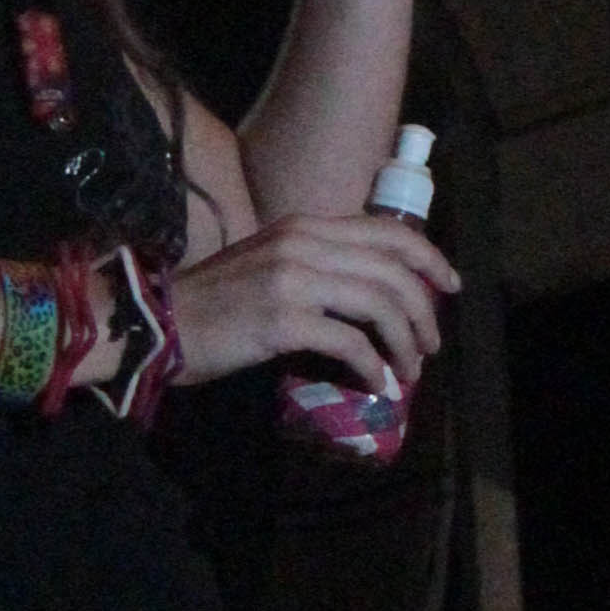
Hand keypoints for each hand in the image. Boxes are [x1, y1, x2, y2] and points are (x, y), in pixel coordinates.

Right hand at [167, 211, 456, 399]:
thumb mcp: (269, 263)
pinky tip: (377, 385)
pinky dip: (374, 367)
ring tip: (410, 369)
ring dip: (405, 341)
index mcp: (304, 225)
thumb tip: (368, 294)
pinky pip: (351, 343)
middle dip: (423, 310)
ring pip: (380, 304)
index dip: (428, 257)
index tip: (449, 285)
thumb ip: (315, 264)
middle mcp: (303, 242)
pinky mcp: (283, 320)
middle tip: (431, 343)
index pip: (387, 230)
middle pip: (392, 269)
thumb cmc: (214, 301)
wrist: (160, 322)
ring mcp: (293, 279)